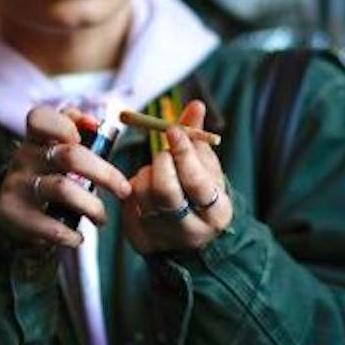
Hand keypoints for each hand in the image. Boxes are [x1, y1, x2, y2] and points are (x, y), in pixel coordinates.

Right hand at [0, 106, 131, 248]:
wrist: (12, 211)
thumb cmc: (47, 174)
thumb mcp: (56, 151)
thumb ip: (75, 132)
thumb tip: (94, 122)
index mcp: (36, 139)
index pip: (40, 118)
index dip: (64, 125)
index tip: (82, 138)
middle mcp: (25, 158)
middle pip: (69, 156)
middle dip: (104, 173)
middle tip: (124, 190)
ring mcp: (17, 185)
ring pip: (62, 189)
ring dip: (92, 206)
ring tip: (102, 219)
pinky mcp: (12, 214)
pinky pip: (49, 225)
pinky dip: (70, 235)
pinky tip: (77, 238)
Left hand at [122, 101, 232, 253]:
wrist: (189, 233)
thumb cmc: (199, 191)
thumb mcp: (205, 165)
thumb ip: (197, 136)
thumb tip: (196, 105)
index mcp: (217, 212)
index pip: (197, 182)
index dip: (184, 153)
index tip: (173, 131)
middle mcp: (192, 231)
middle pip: (166, 191)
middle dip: (161, 162)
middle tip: (164, 154)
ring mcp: (164, 238)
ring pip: (143, 194)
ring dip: (146, 173)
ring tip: (157, 173)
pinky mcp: (140, 239)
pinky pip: (127, 202)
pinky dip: (134, 188)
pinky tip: (146, 189)